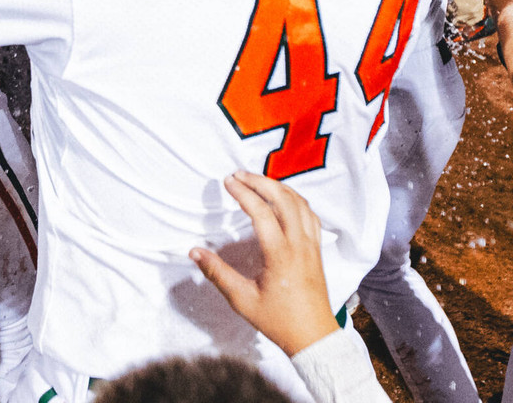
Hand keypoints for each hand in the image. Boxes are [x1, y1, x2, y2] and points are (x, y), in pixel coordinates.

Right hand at [190, 172, 340, 356]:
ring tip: (258, 180)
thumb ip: (217, 273)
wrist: (314, 337)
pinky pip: (311, 215)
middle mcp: (300, 244)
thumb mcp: (242, 300)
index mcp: (281, 255)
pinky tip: (284, 199)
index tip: (227, 182)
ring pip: (300, 203)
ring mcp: (312, 245)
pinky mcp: (318, 250)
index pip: (261, 213)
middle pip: (284, 199)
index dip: (243, 193)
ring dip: (278, 187)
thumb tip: (194, 252)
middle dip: (260, 181)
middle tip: (239, 174)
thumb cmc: (278, 321)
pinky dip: (295, 199)